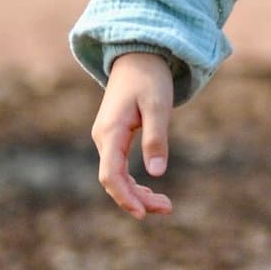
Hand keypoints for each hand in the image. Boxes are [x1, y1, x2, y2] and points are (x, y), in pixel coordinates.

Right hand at [93, 52, 174, 218]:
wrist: (138, 56)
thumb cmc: (150, 78)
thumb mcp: (159, 106)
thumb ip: (157, 138)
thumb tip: (156, 172)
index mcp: (111, 132)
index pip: (111, 174)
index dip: (125, 197)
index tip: (143, 213)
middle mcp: (103, 138)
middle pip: (113, 180)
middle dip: (137, 199)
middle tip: (167, 208)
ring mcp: (106, 138)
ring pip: (116, 177)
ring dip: (137, 193)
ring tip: (165, 205)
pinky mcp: (114, 138)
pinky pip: (119, 168)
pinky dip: (134, 183)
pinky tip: (150, 191)